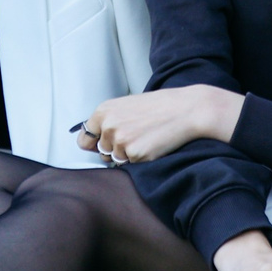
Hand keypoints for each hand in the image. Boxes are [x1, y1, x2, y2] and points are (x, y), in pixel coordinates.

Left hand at [77, 86, 242, 163]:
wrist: (186, 109)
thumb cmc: (159, 106)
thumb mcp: (127, 106)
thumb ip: (109, 120)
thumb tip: (95, 142)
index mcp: (103, 111)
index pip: (85, 138)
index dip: (94, 144)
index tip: (102, 145)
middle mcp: (107, 126)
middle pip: (102, 151)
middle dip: (115, 149)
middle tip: (136, 136)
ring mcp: (120, 141)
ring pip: (116, 159)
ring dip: (128, 154)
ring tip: (146, 138)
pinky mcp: (135, 154)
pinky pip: (132, 164)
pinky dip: (141, 158)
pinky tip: (153, 144)